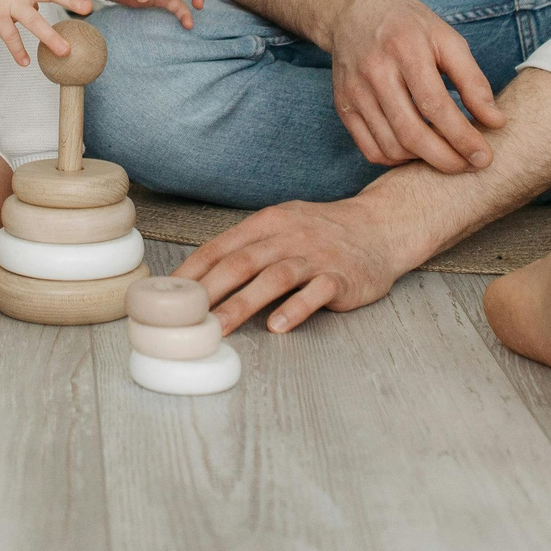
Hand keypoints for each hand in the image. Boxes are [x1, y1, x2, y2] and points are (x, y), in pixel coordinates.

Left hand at [176, 200, 399, 335]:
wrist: (381, 227)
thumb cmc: (323, 232)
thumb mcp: (284, 226)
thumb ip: (250, 246)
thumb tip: (204, 274)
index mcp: (269, 222)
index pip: (223, 245)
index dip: (195, 269)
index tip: (170, 293)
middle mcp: (289, 235)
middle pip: (243, 262)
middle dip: (210, 290)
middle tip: (185, 317)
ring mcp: (316, 256)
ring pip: (274, 278)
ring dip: (242, 304)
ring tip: (219, 328)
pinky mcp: (341, 277)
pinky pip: (315, 293)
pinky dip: (295, 309)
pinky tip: (277, 326)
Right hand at [330, 0, 505, 173]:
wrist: (353, 12)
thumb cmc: (408, 25)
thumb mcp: (446, 38)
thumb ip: (472, 80)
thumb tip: (496, 122)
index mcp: (404, 48)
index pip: (436, 106)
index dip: (462, 137)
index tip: (484, 156)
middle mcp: (374, 71)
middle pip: (411, 133)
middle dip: (446, 159)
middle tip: (470, 165)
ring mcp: (354, 92)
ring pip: (391, 147)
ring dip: (423, 161)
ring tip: (446, 154)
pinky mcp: (343, 107)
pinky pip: (371, 149)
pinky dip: (398, 160)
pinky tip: (417, 150)